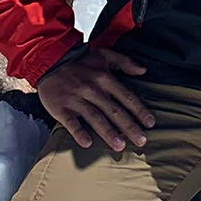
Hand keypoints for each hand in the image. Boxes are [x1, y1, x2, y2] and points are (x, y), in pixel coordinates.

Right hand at [37, 48, 153, 151]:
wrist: (50, 60)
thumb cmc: (80, 61)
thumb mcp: (104, 54)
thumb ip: (125, 61)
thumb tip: (143, 70)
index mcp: (104, 78)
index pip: (126, 96)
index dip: (139, 110)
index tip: (150, 123)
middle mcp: (92, 89)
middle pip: (114, 110)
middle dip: (129, 126)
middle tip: (141, 141)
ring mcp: (76, 99)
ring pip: (95, 117)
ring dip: (108, 132)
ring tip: (119, 146)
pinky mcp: (61, 108)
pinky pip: (71, 122)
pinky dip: (79, 132)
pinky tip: (87, 143)